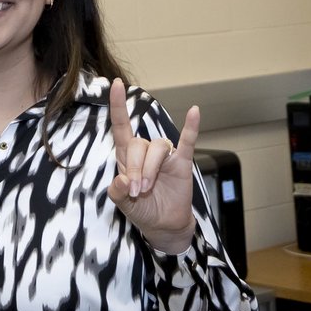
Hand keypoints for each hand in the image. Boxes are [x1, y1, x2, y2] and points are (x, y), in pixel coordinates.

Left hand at [107, 77, 198, 253]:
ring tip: (146, 188)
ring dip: (150, 168)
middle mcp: (145, 151)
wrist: (164, 225)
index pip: (121, 126)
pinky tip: (194, 112)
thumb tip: (121, 180)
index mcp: (126, 157)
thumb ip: (117, 193)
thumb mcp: (123, 204)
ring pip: (157, 147)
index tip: (115, 84)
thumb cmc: (142, 210)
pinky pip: (187, 140)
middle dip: (134, 168)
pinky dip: (191, 127)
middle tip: (136, 191)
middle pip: (137, 145)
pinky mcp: (182, 162)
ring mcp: (165, 156)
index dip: (118, 106)